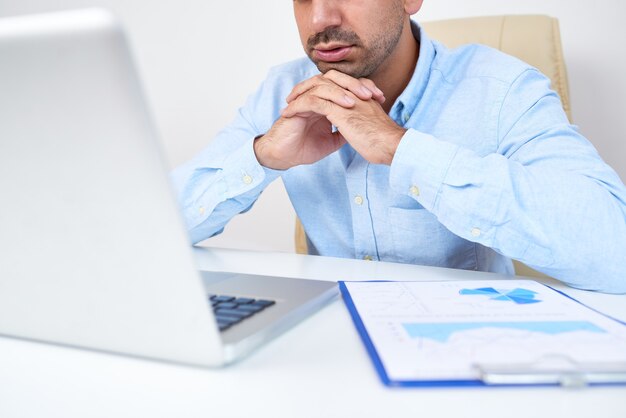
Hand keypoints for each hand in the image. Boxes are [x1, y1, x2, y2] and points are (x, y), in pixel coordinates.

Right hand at [254, 71, 386, 169]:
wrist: (284, 157)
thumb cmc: (304, 148)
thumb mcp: (332, 141)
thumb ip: (345, 131)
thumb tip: (362, 128)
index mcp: (324, 101)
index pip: (345, 86)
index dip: (363, 88)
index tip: (380, 98)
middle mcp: (315, 96)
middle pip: (335, 79)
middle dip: (355, 84)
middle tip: (371, 94)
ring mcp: (304, 99)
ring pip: (324, 84)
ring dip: (343, 90)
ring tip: (358, 99)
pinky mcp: (295, 107)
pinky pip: (312, 97)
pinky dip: (328, 99)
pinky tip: (344, 106)